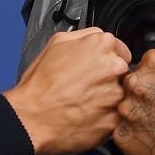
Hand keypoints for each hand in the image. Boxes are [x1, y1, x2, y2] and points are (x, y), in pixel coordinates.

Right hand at [4, 28, 130, 154]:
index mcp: (101, 45)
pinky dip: (104, 116)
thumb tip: (96, 38)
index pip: (120, 49)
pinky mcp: (114, 118)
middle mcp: (114, 67)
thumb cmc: (40, 85)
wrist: (32, 118)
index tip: (95, 68)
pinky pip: (115, 115)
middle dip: (108, 78)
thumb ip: (84, 36)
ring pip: (120, 94)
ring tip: (83, 101)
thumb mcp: (56, 43)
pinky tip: (85, 114)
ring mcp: (116, 94)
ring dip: (106, 98)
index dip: (105, 60)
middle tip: (85, 86)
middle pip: (121, 71)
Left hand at [112, 50, 154, 154]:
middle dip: (144, 96)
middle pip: (132, 85)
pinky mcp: (121, 135)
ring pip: (126, 109)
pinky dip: (135, 136)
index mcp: (154, 64)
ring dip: (138, 116)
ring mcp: (126, 110)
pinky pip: (124, 132)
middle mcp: (135, 84)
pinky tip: (154, 139)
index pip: (145, 64)